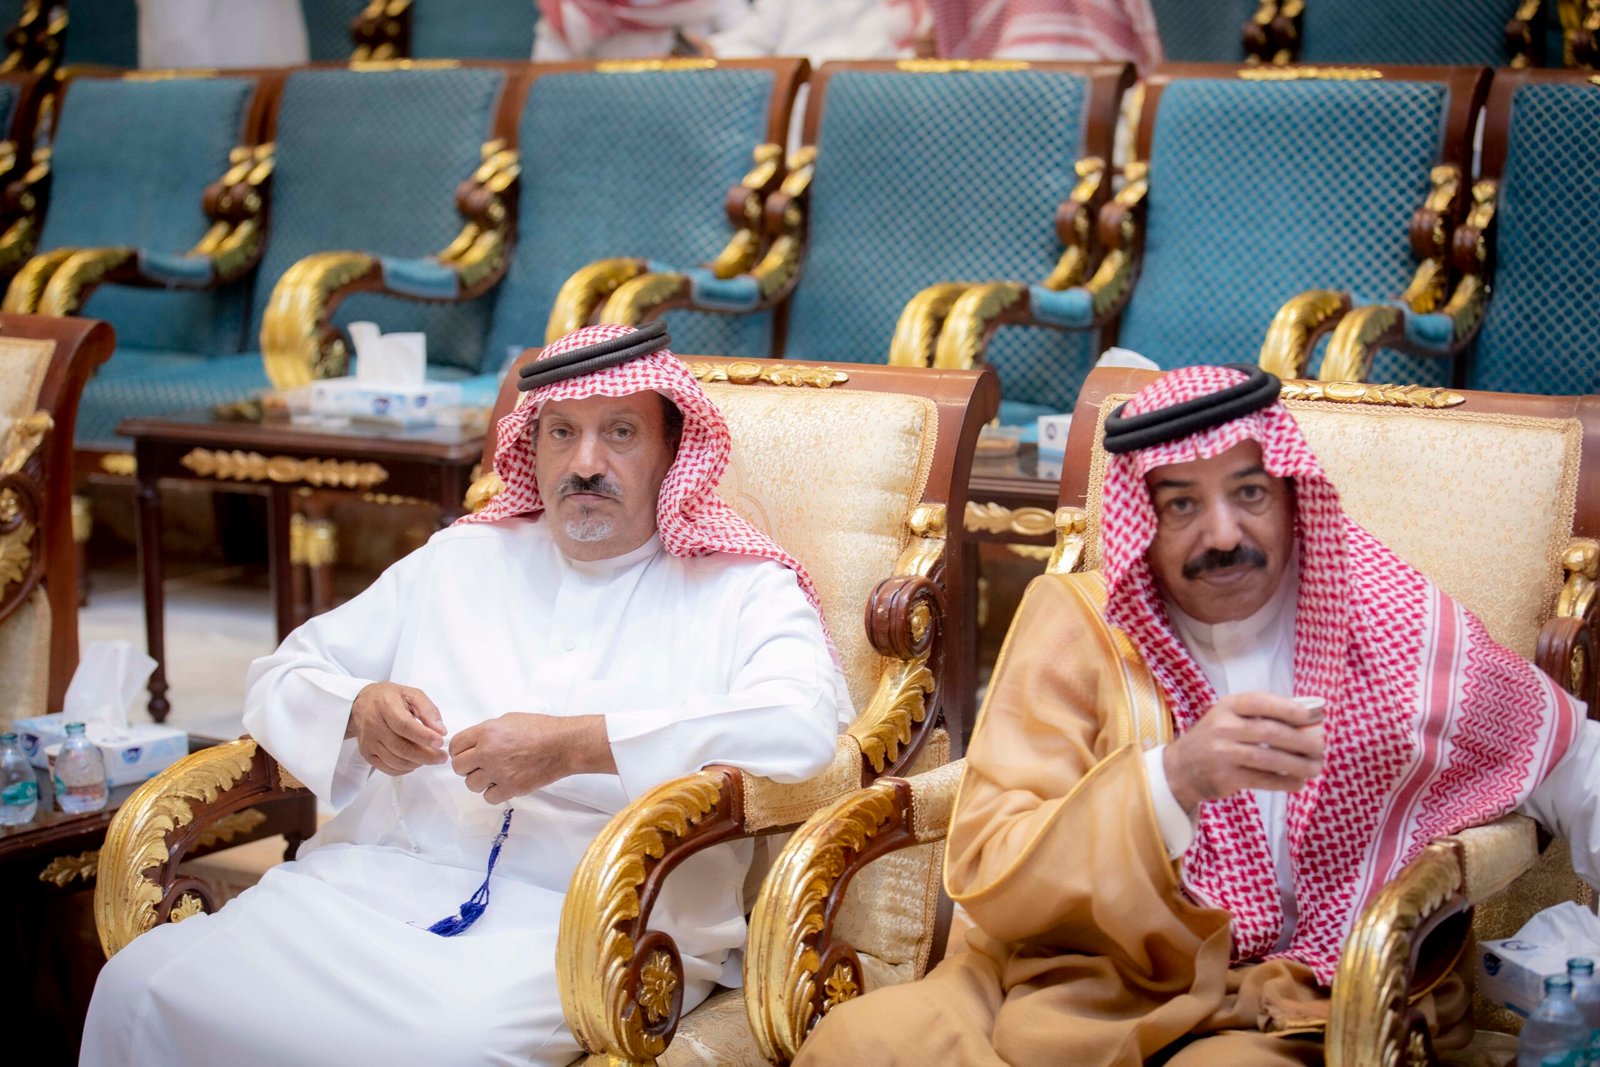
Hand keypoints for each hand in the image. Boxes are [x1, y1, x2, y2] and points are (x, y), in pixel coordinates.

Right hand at [346, 682, 446, 776]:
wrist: (362, 704)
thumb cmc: (389, 698)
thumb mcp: (412, 694)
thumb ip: (428, 710)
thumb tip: (440, 731)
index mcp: (386, 706)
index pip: (404, 725)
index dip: (424, 736)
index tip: (440, 742)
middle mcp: (374, 725)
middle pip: (401, 747)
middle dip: (426, 756)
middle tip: (441, 756)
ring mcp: (369, 742)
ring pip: (396, 761)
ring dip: (418, 763)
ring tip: (431, 758)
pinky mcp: (367, 754)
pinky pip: (388, 768)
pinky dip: (406, 769)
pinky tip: (415, 761)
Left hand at [449, 713, 615, 804]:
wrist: (563, 745)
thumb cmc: (541, 729)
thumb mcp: (508, 720)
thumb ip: (487, 732)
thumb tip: (474, 743)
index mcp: (486, 733)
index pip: (455, 746)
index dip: (459, 750)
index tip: (465, 753)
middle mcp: (488, 753)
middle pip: (458, 767)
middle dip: (466, 766)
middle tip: (478, 764)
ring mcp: (498, 772)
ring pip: (471, 784)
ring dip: (479, 780)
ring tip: (493, 774)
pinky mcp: (510, 788)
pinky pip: (489, 797)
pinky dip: (493, 792)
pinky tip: (502, 783)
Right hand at [1163, 692, 1323, 813]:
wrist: (1180, 768)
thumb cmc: (1215, 738)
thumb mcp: (1231, 717)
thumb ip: (1264, 715)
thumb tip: (1310, 718)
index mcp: (1228, 706)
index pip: (1262, 703)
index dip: (1290, 709)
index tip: (1314, 717)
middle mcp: (1223, 727)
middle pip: (1270, 733)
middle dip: (1302, 741)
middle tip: (1321, 747)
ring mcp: (1223, 753)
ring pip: (1270, 759)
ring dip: (1299, 765)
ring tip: (1316, 767)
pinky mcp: (1225, 778)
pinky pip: (1263, 780)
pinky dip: (1285, 782)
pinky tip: (1298, 782)